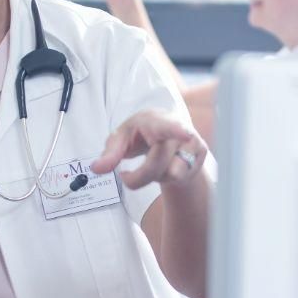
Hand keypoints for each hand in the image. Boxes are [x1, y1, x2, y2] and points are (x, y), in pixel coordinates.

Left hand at [92, 109, 207, 190]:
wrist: (168, 132)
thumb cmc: (141, 134)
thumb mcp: (121, 140)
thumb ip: (110, 155)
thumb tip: (96, 168)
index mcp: (154, 120)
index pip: (165, 126)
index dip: (175, 130)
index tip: (185, 134)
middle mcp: (177, 128)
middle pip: (157, 164)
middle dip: (139, 176)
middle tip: (126, 177)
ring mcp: (192, 141)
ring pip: (173, 173)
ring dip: (157, 176)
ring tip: (155, 162)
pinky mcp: (200, 153)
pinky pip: (182, 176)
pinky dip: (169, 177)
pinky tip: (168, 166)